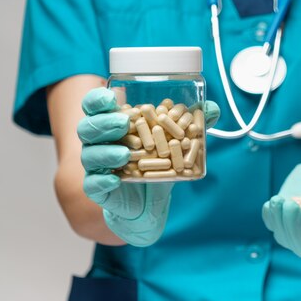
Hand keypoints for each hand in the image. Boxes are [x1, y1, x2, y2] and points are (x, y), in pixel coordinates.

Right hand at [77, 87, 219, 246]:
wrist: (150, 202)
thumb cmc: (158, 163)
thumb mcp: (174, 143)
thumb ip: (190, 124)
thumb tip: (213, 108)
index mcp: (113, 124)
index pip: (95, 106)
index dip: (97, 100)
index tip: (110, 98)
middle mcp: (100, 142)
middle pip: (88, 127)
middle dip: (104, 123)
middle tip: (123, 123)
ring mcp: (96, 166)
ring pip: (89, 154)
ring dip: (106, 152)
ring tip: (125, 155)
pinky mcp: (98, 188)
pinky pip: (92, 183)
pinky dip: (102, 180)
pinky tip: (114, 179)